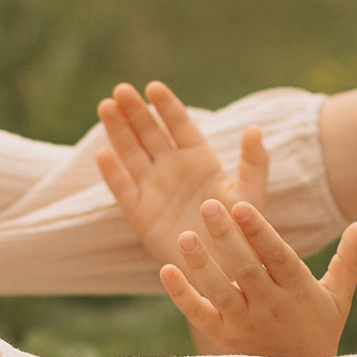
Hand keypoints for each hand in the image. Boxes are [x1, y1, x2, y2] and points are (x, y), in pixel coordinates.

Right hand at [94, 82, 269, 268]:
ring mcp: (154, 189)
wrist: (222, 270)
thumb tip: (254, 129)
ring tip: (106, 107)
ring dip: (118, 131)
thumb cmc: (241, 233)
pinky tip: (102, 154)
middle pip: (150, 133)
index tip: (153, 87)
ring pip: (132, 154)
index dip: (166, 106)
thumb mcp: (250, 195)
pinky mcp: (140, 214)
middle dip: (135, 111)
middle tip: (121, 90)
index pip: (180, 125)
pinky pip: (123, 189)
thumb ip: (254, 163)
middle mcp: (173, 170)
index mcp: (199, 160)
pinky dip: (112, 173)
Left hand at [160, 198, 356, 356]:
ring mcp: (245, 325)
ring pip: (220, 291)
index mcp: (298, 291)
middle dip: (226, 237)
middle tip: (208, 204)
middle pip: (245, 268)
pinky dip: (181, 296)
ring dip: (201, 264)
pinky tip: (166, 270)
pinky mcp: (224, 339)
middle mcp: (271, 307)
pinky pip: (200, 316)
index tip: (241, 205)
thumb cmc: (320, 331)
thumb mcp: (339, 298)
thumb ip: (348, 260)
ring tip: (184, 236)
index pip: (277, 256)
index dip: (259, 231)